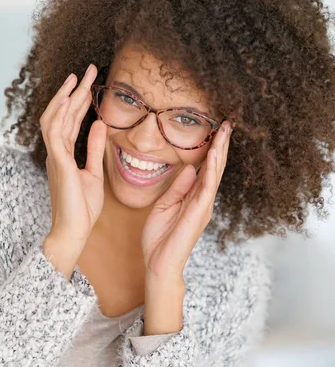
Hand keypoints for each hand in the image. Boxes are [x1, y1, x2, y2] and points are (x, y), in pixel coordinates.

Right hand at [39, 64, 106, 245]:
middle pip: (61, 114)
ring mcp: (55, 156)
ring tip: (78, 77)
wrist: (74, 230)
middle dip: (73, 91)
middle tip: (87, 70)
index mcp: (64, 155)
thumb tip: (100, 124)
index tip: (88, 83)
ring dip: (66, 96)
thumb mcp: (94, 172)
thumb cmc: (82, 207)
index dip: (78, 101)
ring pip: (55, 118)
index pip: (69, 121)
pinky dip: (61, 113)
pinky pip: (56, 132)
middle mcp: (57, 152)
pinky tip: (71, 99)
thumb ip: (94, 147)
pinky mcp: (59, 163)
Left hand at [141, 120, 232, 281]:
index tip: (216, 130)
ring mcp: (202, 207)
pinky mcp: (198, 214)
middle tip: (228, 123)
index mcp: (193, 198)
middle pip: (214, 168)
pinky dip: (211, 171)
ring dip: (220, 152)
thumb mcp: (164, 205)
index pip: (205, 169)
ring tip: (225, 132)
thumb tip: (189, 167)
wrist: (158, 263)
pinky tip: (214, 156)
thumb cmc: (160, 238)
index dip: (211, 149)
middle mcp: (202, 201)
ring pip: (214, 174)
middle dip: (221, 145)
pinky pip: (206, 188)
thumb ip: (178, 187)